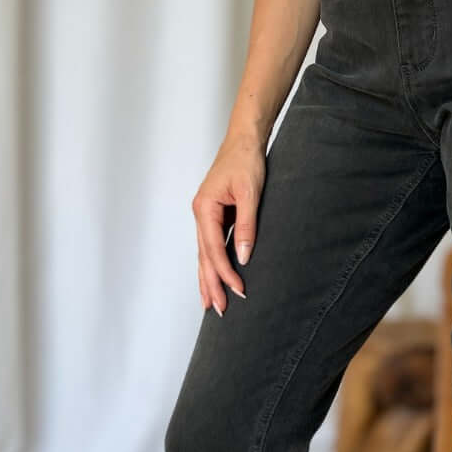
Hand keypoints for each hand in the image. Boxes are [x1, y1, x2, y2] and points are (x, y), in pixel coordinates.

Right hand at [192, 131, 265, 314]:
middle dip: (210, 284)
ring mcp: (205, 215)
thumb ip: (247, 226)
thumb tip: (243, 257)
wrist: (243, 141)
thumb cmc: (245, 161)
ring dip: (207, 279)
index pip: (214, 249)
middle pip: (203, 257)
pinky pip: (211, 245)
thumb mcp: (251, 193)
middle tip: (217, 310)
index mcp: (204, 208)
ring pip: (204, 254)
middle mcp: (200, 214)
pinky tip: (214, 278)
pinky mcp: (214, 215)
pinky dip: (212, 263)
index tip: (239, 291)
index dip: (225, 273)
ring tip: (209, 303)